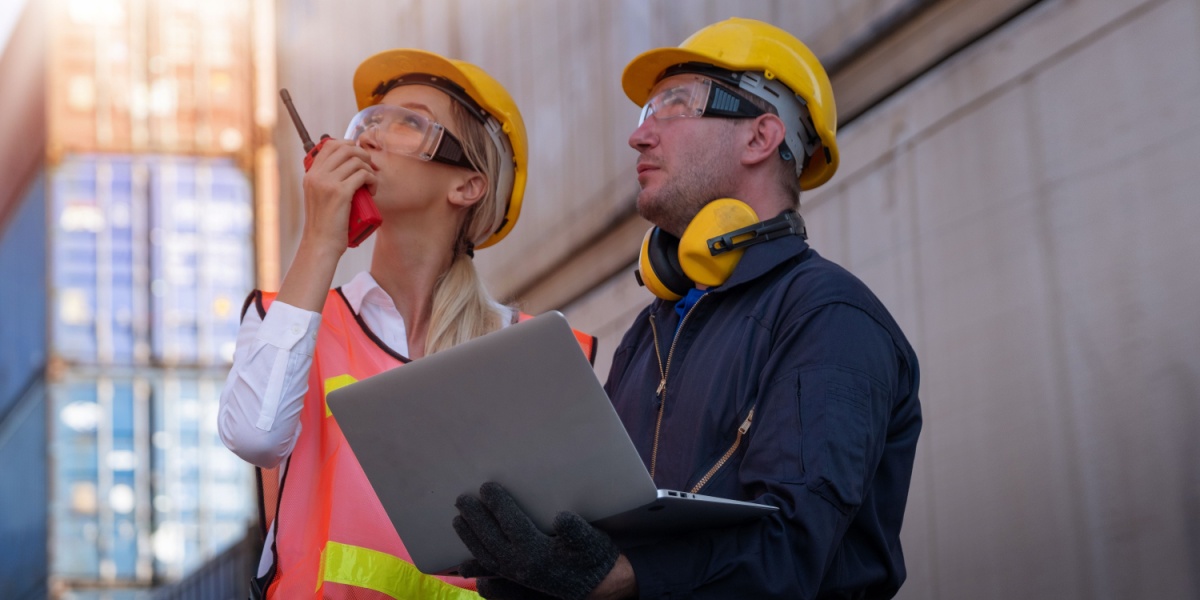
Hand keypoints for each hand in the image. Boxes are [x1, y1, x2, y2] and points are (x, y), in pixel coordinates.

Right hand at [300, 139, 377, 253]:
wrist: (321, 244)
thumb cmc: (325, 224)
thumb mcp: (319, 197)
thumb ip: (326, 181)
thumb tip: (347, 166)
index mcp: (311, 174)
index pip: (330, 145)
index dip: (348, 145)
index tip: (359, 157)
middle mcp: (317, 176)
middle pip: (345, 148)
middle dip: (362, 154)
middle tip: (369, 168)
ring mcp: (327, 183)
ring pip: (356, 161)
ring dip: (369, 169)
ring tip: (371, 183)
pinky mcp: (340, 193)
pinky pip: (363, 175)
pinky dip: (372, 180)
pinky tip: (373, 190)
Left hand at [454, 482, 619, 599]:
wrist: (600, 585)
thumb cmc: (594, 557)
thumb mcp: (591, 541)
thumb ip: (576, 531)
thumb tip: (562, 517)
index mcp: (538, 552)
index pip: (511, 523)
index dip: (498, 504)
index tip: (486, 486)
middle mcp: (523, 565)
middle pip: (491, 539)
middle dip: (475, 518)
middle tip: (461, 498)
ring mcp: (518, 575)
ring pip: (486, 556)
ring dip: (469, 538)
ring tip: (457, 520)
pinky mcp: (519, 581)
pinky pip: (490, 572)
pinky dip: (475, 566)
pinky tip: (462, 563)